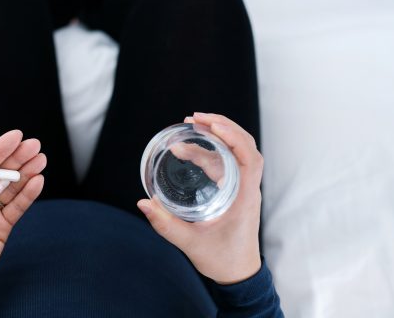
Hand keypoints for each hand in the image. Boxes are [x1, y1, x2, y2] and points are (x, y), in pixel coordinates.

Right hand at [137, 113, 262, 284]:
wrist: (238, 275)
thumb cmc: (222, 260)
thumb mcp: (190, 243)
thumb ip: (165, 224)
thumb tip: (144, 203)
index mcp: (244, 197)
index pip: (249, 157)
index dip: (232, 136)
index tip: (209, 125)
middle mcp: (247, 188)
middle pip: (244, 145)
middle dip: (221, 127)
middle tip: (194, 118)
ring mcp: (243, 188)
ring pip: (235, 151)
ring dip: (214, 137)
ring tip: (188, 128)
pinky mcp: (235, 190)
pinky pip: (227, 162)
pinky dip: (210, 151)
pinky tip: (187, 151)